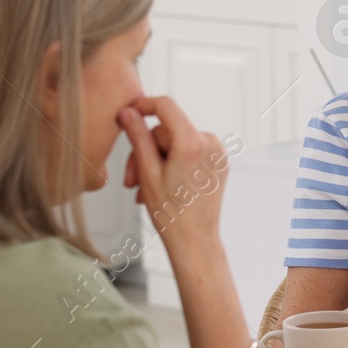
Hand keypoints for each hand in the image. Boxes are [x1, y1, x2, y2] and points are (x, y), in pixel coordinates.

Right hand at [120, 96, 229, 251]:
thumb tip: (128, 112)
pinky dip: (173, 164)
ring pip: (176, 142)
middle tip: (131, 180)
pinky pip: (190, 152)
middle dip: (145, 152)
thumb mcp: (146, 172)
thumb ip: (137, 137)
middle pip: (167, 131)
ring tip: (144, 189)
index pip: (165, 106)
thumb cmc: (171, 214)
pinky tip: (162, 186)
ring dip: (157, 162)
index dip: (143, 105)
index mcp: (193, 143)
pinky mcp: (220, 163)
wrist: (195, 241)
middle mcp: (211, 143)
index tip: (128, 112)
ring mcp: (218, 153)